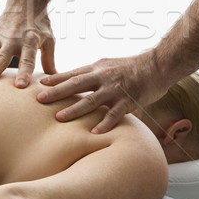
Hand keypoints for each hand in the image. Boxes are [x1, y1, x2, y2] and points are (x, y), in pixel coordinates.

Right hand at [0, 3, 55, 86]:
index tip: (20, 86)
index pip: (27, 59)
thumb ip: (49, 59)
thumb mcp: (49, 39)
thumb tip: (53, 79)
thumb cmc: (39, 22)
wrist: (25, 0)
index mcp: (30, 40)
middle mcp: (13, 40)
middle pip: (2, 58)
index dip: (24, 72)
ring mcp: (1, 39)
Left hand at [37, 52, 167, 133]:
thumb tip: (73, 83)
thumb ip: (92, 75)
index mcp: (97, 68)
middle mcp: (103, 76)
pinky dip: (104, 123)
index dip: (55, 78)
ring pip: (92, 100)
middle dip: (56, 92)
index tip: (39, 84)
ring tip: (59, 118)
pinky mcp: (129, 100)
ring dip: (74, 109)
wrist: (158, 65)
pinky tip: (94, 132)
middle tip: (40, 99)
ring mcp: (116, 89)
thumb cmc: (131, 67)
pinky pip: (115, 114)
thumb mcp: (108, 65)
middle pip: (76, 84)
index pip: (72, 73)